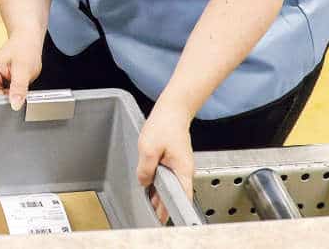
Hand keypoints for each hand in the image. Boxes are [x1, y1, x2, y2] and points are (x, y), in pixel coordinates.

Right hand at [0, 31, 44, 108]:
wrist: (27, 42)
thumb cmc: (24, 49)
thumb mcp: (24, 69)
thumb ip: (19, 88)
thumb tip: (15, 105)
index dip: (5, 99)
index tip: (18, 96)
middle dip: (9, 98)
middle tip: (21, 87)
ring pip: (0, 100)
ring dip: (12, 96)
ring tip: (19, 83)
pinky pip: (4, 97)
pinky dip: (13, 94)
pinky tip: (17, 85)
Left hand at [136, 103, 194, 224]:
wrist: (172, 110)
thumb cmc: (165, 125)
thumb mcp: (148, 149)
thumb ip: (145, 169)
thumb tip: (144, 182)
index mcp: (182, 170)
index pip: (182, 197)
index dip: (172, 209)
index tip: (163, 218)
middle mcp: (185, 170)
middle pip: (176, 194)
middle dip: (165, 205)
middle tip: (154, 216)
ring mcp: (181, 166)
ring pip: (172, 185)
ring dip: (162, 194)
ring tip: (152, 206)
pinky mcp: (176, 161)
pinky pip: (169, 176)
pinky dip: (161, 183)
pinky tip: (152, 187)